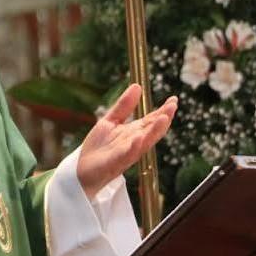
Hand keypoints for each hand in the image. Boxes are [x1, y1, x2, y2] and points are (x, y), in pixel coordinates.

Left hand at [76, 84, 177, 199]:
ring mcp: (125, 154)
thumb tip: (137, 86)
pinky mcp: (114, 163)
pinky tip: (139, 138)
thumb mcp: (110, 121)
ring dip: (154, 132)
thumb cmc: (99, 148)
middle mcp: (133, 143)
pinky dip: (133, 147)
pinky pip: (125, 155)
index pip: (151, 121)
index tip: (173, 100)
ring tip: (164, 119)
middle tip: (173, 106)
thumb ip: (123, 106)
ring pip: (143, 143)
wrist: (82, 170)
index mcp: (133, 133)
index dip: (162, 111)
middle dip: (163, 119)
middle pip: (151, 131)